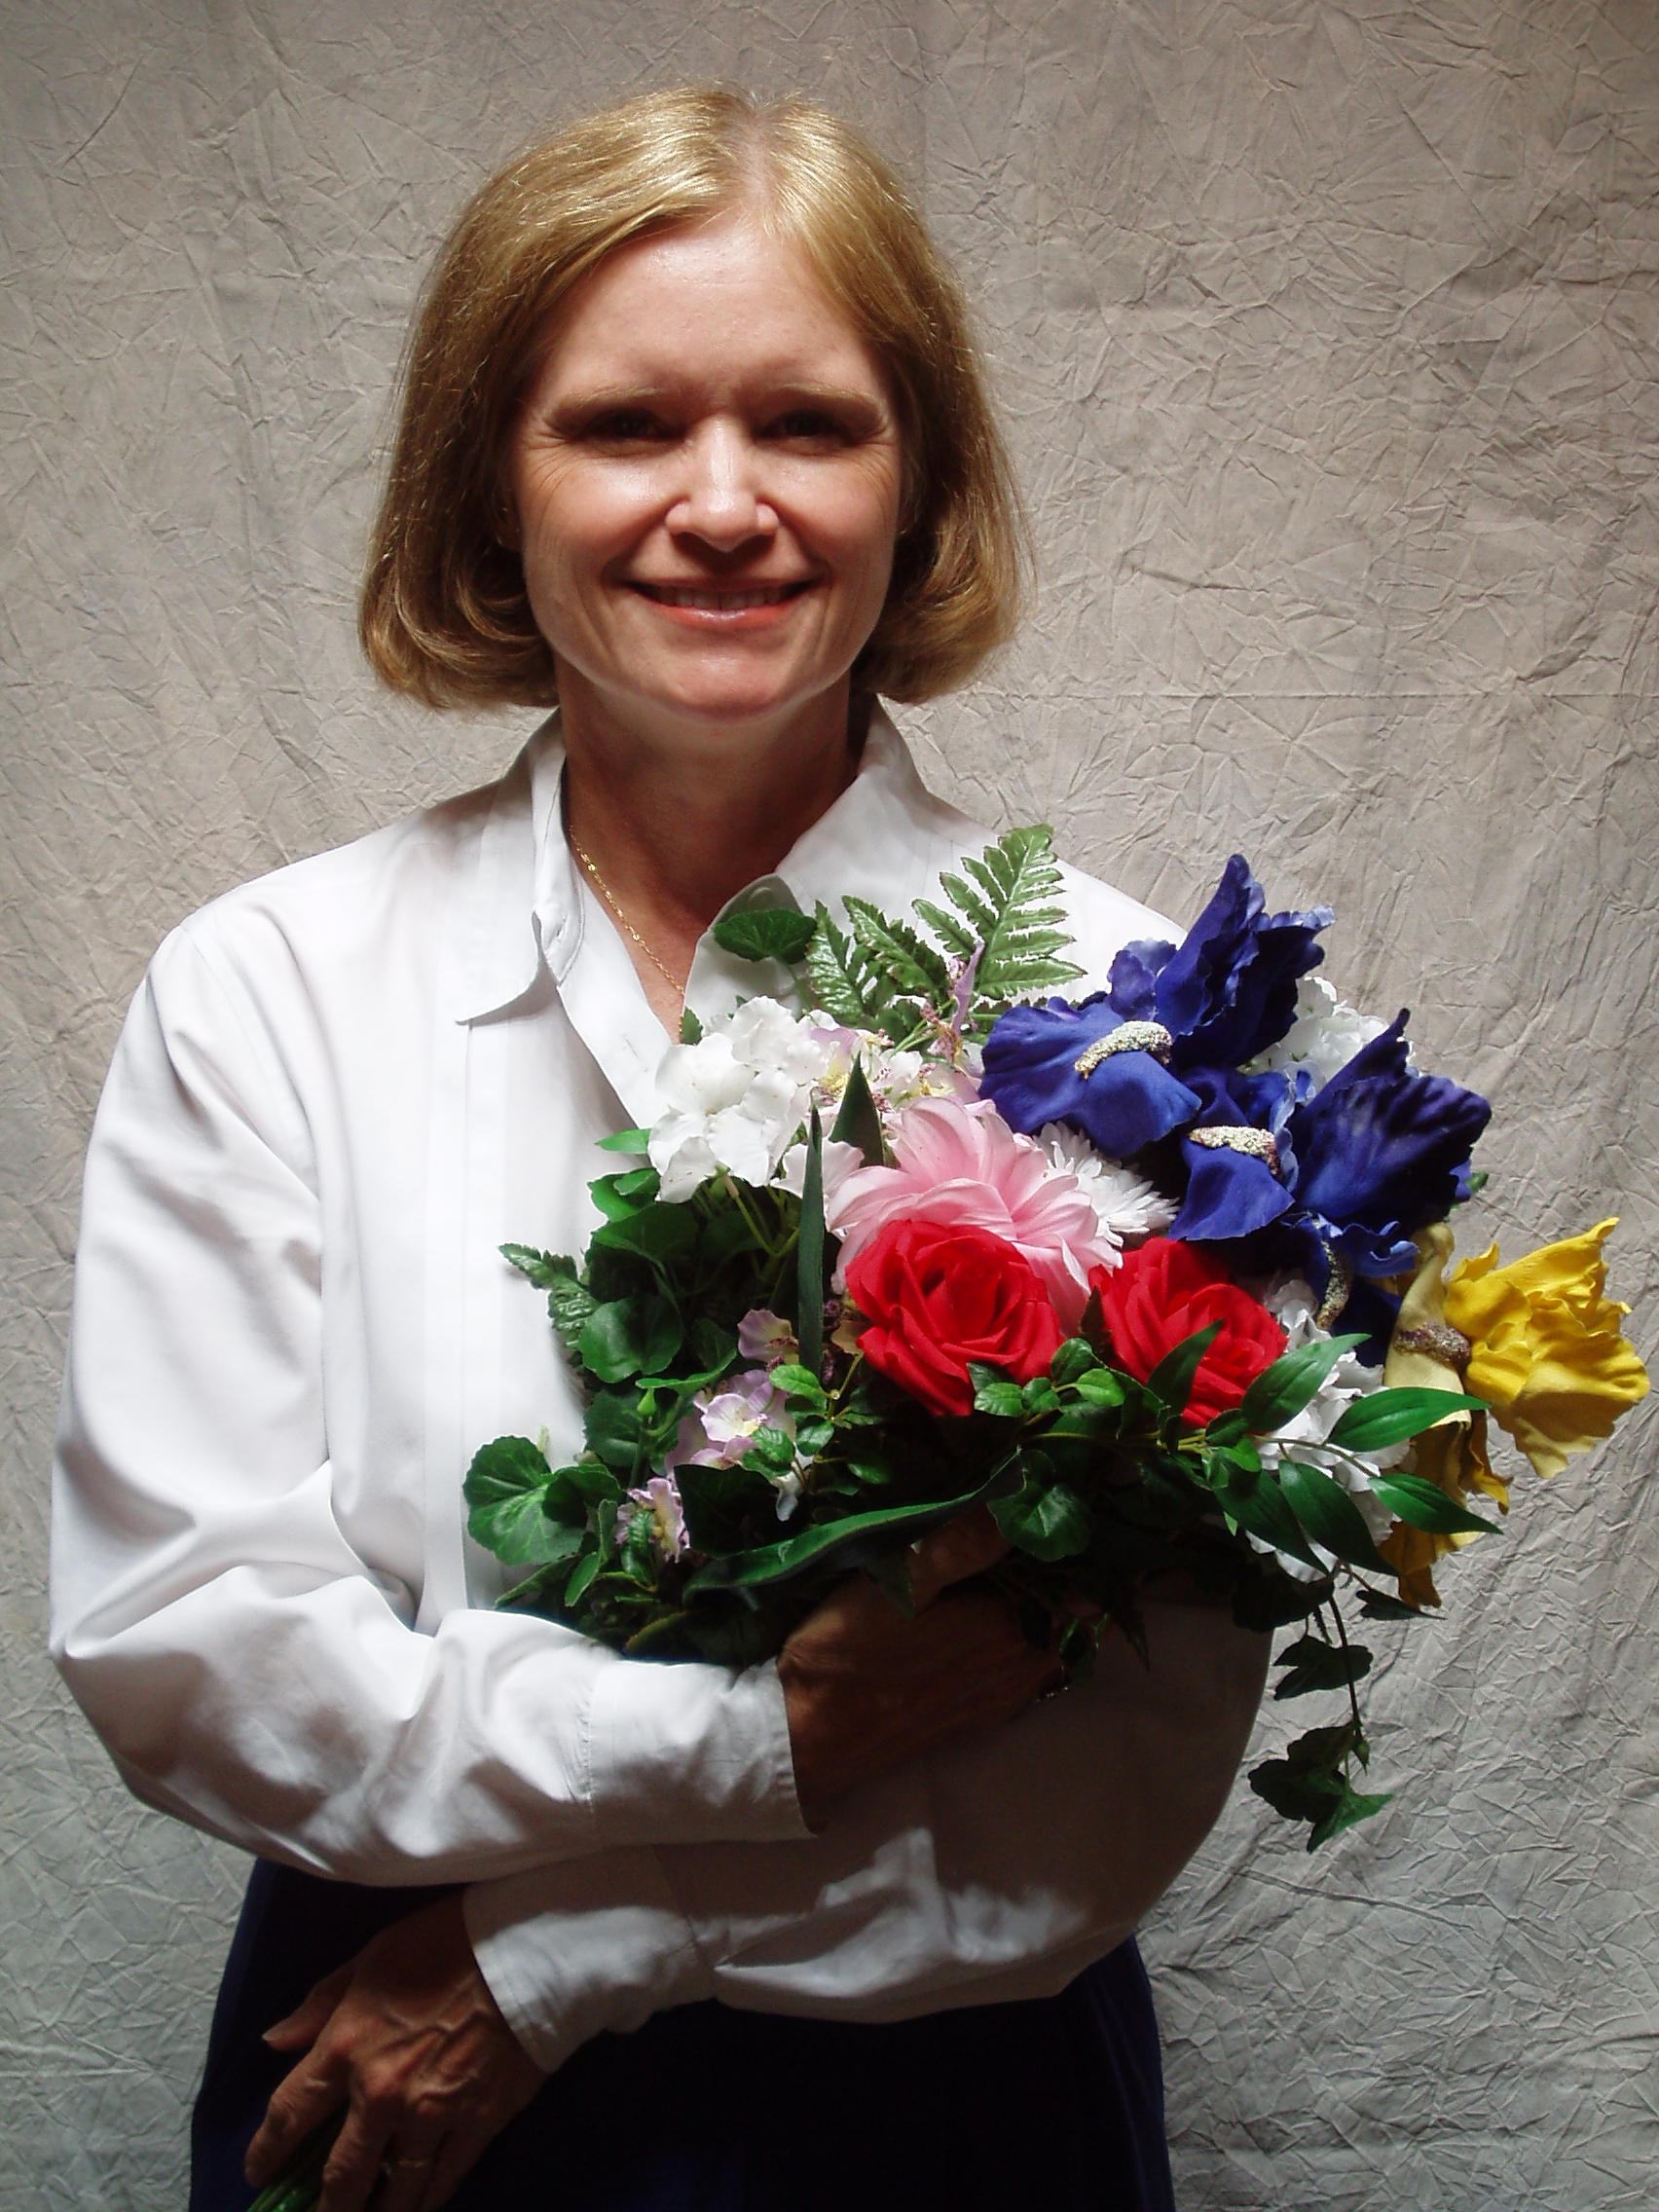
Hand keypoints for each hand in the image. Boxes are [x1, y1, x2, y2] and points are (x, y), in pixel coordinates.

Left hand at [243, 1894, 544, 2211]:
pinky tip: (417, 2205)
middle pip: (341, 2176)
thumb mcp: (370, 1959)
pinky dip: (426, 2200)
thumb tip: (274, 2042)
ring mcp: (431, 2117)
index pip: (289, 2115)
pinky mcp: (476, 2125)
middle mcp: (382, 2094)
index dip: (266, 2152)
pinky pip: (443, 2182)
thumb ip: (319, 2006)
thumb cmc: (443, 1943)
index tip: (259, 2172)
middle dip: (324, 2208)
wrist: (523, 1949)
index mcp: (347, 2046)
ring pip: (394, 2193)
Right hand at [778, 1505, 1063, 1826]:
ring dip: (1051, 1611)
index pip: (1089, 1594)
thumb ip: (967, 1541)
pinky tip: (995, 1617)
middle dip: (1074, 1579)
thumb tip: (1027, 1496)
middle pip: (1078, 1622)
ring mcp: (1001, 1701)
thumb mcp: (900, 1579)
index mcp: (1012, 1633)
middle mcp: (1021, 1673)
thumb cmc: (850, 1650)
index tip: (1078, 1516)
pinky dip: (1030, 1642)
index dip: (1092, 1556)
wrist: (806, 1736)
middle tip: (1053, 1529)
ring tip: (1026, 1566)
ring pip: (1054, 1649)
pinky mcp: (978, 1719)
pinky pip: (1027, 1675)